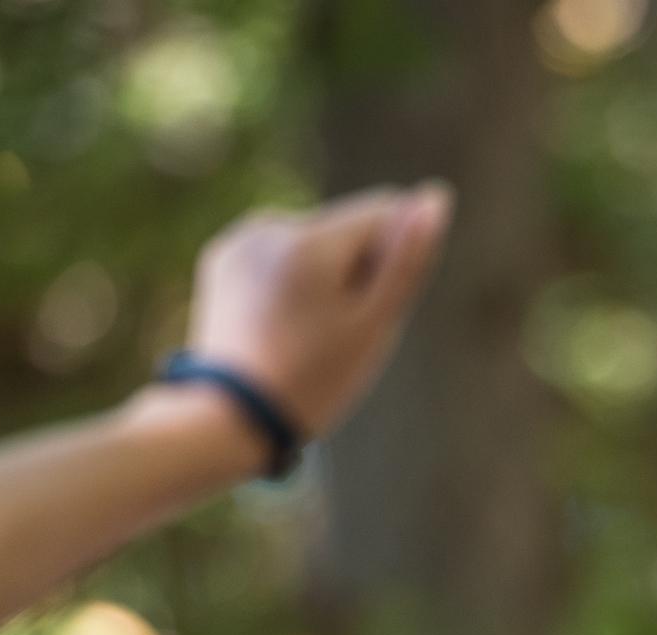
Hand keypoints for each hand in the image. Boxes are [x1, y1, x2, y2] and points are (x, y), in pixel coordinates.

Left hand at [184, 183, 451, 438]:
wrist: (228, 417)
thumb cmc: (313, 378)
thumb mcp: (374, 325)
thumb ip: (408, 259)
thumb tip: (434, 196)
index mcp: (309, 239)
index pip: (384, 212)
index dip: (389, 263)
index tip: (362, 313)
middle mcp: (270, 223)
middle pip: (347, 229)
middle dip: (355, 271)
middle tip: (331, 334)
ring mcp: (239, 238)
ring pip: (313, 242)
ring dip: (323, 277)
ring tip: (302, 332)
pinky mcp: (221, 256)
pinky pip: (278, 254)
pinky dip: (289, 282)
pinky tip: (275, 324)